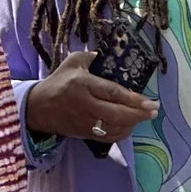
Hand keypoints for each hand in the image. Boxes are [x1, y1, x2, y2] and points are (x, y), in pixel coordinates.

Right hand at [24, 50, 156, 143]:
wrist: (36, 108)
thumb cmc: (58, 82)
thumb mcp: (72, 62)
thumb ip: (90, 56)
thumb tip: (107, 54)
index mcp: (83, 84)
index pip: (112, 93)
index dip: (133, 99)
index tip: (150, 102)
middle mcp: (85, 104)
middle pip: (117, 114)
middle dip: (139, 114)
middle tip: (154, 111)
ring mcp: (84, 121)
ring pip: (113, 128)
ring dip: (132, 124)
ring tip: (144, 116)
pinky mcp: (83, 133)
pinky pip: (107, 137)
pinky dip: (121, 133)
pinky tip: (129, 126)